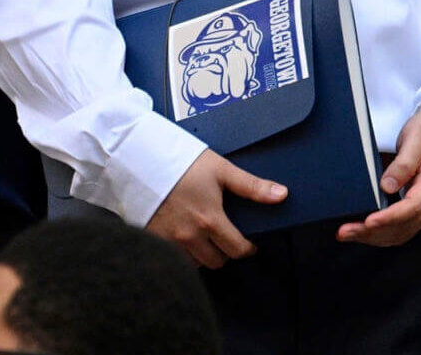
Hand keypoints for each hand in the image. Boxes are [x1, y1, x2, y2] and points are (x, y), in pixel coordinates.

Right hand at [144, 150, 286, 268]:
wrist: (139, 158)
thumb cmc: (180, 161)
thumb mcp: (220, 169)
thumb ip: (251, 186)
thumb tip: (282, 195)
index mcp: (209, 220)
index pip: (236, 250)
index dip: (247, 248)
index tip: (248, 242)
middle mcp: (189, 236)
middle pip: (216, 262)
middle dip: (225, 252)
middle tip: (225, 238)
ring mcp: (168, 241)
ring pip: (194, 263)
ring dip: (202, 254)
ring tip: (204, 236)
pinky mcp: (152, 239)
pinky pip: (173, 259)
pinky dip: (182, 253)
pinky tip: (183, 236)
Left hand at [337, 108, 420, 246]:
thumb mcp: (417, 138)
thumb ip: (404, 163)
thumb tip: (386, 186)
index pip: (411, 208)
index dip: (388, 218)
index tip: (368, 221)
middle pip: (403, 226)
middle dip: (372, 232)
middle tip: (345, 231)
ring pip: (400, 233)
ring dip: (373, 237)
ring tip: (347, 233)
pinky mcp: (420, 212)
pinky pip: (400, 230)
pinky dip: (380, 234)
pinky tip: (362, 232)